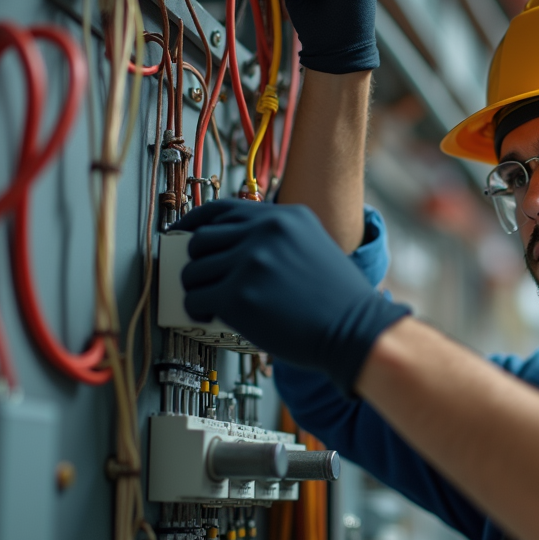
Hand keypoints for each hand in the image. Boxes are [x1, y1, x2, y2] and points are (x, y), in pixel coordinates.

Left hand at [171, 200, 408, 391]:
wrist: (355, 330)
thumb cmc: (338, 300)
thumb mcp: (313, 247)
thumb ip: (274, 240)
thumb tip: (226, 250)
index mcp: (283, 217)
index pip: (223, 209)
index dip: (195, 221)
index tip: (183, 232)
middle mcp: (264, 233)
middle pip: (201, 240)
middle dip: (198, 263)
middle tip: (205, 280)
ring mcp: (249, 262)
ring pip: (193, 272)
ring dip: (198, 290)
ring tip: (214, 304)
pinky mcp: (237, 296)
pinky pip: (195, 300)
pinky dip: (198, 312)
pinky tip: (213, 317)